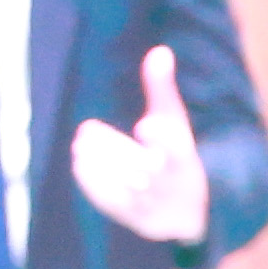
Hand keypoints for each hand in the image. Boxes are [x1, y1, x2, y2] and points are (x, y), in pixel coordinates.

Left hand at [65, 42, 210, 245]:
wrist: (187, 211)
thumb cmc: (176, 156)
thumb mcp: (175, 123)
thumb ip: (163, 89)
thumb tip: (159, 50)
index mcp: (186, 159)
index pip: (177, 150)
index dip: (162, 139)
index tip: (146, 125)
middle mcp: (172, 185)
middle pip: (143, 168)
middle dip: (113, 149)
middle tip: (87, 130)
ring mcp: (154, 205)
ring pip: (124, 185)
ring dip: (98, 163)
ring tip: (81, 144)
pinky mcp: (136, 218)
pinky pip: (111, 201)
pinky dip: (93, 181)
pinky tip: (80, 162)